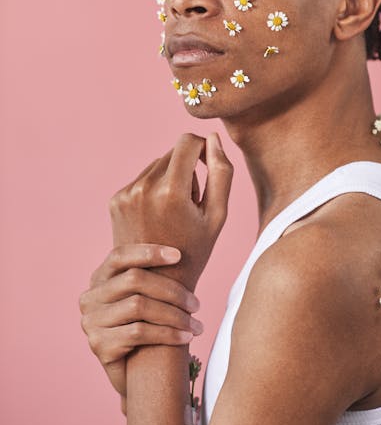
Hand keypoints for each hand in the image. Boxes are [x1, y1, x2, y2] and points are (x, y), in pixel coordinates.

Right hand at [79, 243, 202, 399]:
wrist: (136, 374)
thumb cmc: (149, 325)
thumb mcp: (148, 294)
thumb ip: (157, 270)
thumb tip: (185, 248)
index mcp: (100, 277)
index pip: (120, 255)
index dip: (149, 252)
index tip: (179, 255)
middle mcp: (91, 297)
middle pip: (134, 279)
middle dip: (172, 290)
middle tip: (196, 304)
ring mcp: (91, 322)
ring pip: (139, 306)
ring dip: (175, 315)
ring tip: (196, 325)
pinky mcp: (99, 345)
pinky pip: (139, 332)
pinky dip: (168, 334)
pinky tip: (185, 338)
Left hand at [108, 132, 232, 290]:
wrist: (155, 286)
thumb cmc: (194, 252)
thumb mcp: (218, 214)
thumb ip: (221, 171)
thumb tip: (213, 138)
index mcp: (170, 191)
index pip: (188, 142)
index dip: (203, 147)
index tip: (208, 163)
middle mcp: (144, 187)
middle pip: (173, 153)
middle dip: (187, 168)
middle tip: (191, 204)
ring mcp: (126, 193)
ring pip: (157, 164)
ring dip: (170, 178)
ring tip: (174, 213)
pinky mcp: (116, 200)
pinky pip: (142, 178)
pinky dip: (154, 188)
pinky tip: (158, 216)